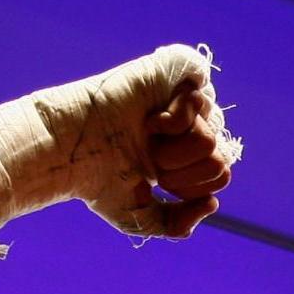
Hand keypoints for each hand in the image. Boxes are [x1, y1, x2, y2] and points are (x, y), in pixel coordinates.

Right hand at [26, 45, 238, 238]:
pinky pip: (200, 101)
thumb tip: (212, 204)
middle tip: (149, 160)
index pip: (221, 175)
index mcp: (184, 154)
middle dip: (182, 172)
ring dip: (174, 152)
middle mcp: (188, 125)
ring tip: (145, 140)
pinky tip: (148, 120)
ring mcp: (183, 97)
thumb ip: (178, 224)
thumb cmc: (98, 180)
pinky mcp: (176, 69)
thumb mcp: (142, 217)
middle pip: (220, 159)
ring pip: (211, 138)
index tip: (157, 181)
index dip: (191, 188)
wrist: (73, 152)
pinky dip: (173, 122)